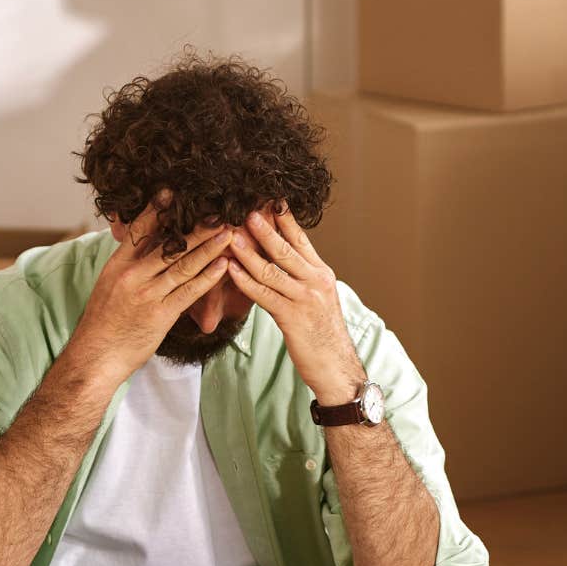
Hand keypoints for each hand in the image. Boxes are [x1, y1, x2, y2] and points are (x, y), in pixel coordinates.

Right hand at [63, 199, 233, 389]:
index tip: (171, 192)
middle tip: (216, 211)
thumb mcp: (108, 286)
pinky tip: (223, 264)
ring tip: (227, 232)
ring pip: (183, 265)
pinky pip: (189, 292)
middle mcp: (132, 276)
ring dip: (208, 247)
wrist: (96, 357)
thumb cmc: (103, 323)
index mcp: (117, 265)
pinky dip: (208, 277)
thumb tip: (144, 248)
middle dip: (196, 227)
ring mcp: (147, 295)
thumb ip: (127, 265)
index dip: (156, 210)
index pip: (139, 230)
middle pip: (168, 245)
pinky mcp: (161, 315)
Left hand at [225, 206, 365, 404]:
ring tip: (230, 234)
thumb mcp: (318, 299)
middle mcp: (315, 281)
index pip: (301, 238)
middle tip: (245, 207)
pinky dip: (245, 280)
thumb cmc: (323, 335)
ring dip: (249, 251)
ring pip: (272, 269)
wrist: (336, 367)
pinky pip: (264, 295)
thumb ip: (302, 277)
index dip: (284, 218)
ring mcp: (304, 298)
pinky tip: (230, 269)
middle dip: (264, 227)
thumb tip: (283, 258)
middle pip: (286, 248)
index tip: (269, 198)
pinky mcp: (292, 317)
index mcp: (321, 273)